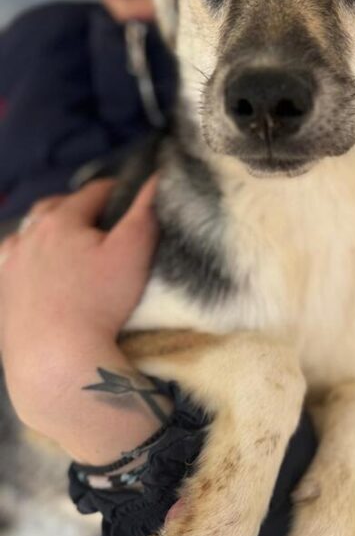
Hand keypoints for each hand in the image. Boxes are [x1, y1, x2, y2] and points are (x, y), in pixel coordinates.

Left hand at [0, 177, 159, 446]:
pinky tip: (37, 271)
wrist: (54, 357)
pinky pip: (12, 264)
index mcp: (61, 220)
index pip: (93, 193)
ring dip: (46, 231)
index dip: (117, 191)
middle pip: (54, 208)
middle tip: (100, 219)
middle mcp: (28, 235)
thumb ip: (146, 211)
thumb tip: (157, 177)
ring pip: (27, 234)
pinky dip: (26, 259)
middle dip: (77, 207)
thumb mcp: (133, 252)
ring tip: (67, 242)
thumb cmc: (99, 302)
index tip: (131, 197)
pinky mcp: (0, 294)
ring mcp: (9, 265)